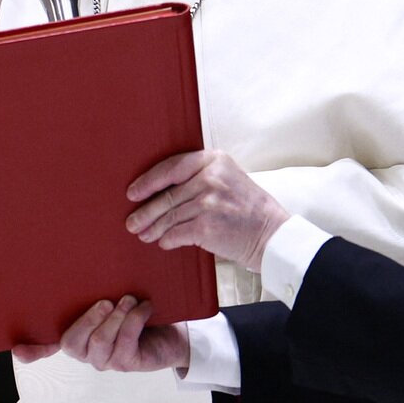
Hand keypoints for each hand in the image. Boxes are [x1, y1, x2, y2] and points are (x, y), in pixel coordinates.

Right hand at [12, 296, 188, 371]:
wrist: (174, 330)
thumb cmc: (139, 310)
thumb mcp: (116, 297)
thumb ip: (95, 290)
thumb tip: (79, 262)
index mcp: (78, 335)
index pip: (48, 347)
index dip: (33, 349)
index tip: (17, 348)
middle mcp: (87, 351)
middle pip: (72, 343)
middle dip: (88, 320)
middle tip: (107, 300)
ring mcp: (106, 360)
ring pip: (99, 343)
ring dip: (115, 318)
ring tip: (129, 300)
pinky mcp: (128, 363)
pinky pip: (125, 343)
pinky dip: (135, 321)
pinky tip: (145, 307)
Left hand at [126, 150, 290, 270]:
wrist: (271, 233)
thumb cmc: (249, 208)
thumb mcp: (229, 178)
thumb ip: (201, 176)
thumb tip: (161, 189)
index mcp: (215, 160)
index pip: (172, 167)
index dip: (148, 181)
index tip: (134, 192)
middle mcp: (210, 177)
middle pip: (167, 195)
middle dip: (146, 211)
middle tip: (132, 221)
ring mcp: (208, 202)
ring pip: (169, 216)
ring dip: (153, 228)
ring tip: (144, 234)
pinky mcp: (206, 226)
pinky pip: (176, 234)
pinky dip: (167, 240)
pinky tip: (163, 242)